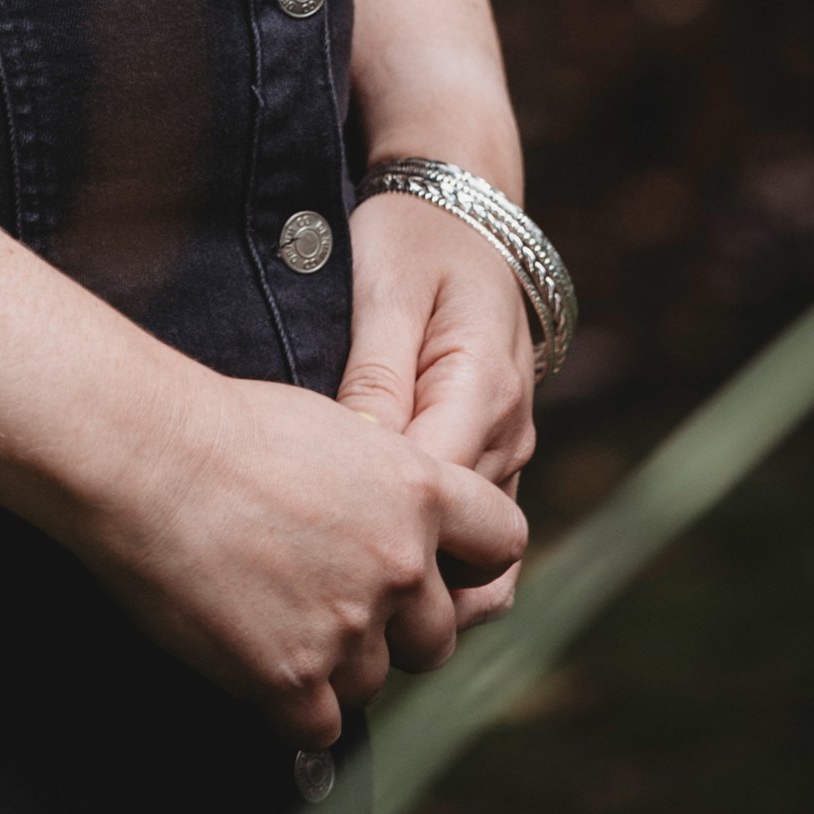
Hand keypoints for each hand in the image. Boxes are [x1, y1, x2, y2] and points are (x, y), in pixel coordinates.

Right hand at [73, 364, 526, 745]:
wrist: (144, 456)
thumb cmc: (221, 427)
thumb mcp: (331, 431)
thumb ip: (381, 486)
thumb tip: (394, 522)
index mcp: (418, 491)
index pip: (503, 544)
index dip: (471, 562)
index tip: (441, 567)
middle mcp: (400, 565)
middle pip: (438, 637)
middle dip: (395, 631)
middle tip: (333, 603)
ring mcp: (349, 627)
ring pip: (373, 683)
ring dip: (334, 666)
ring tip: (271, 616)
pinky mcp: (293, 679)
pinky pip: (319, 727)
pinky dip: (290, 706)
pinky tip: (252, 661)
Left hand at [339, 189, 535, 628]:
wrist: (463, 208)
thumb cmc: (413, 238)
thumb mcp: (386, 290)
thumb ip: (375, 375)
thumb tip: (353, 458)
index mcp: (482, 392)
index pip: (435, 499)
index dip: (374, 535)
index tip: (305, 555)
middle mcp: (509, 435)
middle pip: (462, 546)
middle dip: (395, 577)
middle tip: (313, 600)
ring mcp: (509, 453)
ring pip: (478, 557)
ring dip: (421, 586)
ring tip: (339, 604)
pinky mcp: (496, 459)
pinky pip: (476, 539)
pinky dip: (435, 565)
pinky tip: (370, 576)